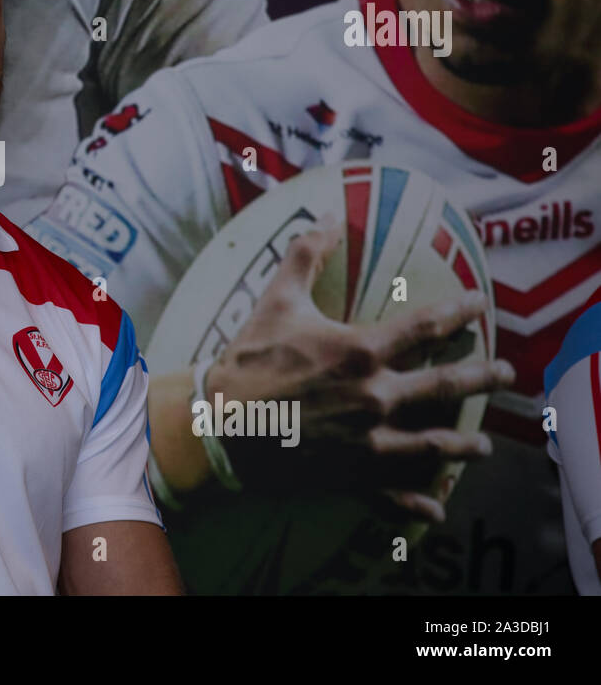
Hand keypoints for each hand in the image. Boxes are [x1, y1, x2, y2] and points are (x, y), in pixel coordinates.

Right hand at [203, 212, 514, 522]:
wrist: (217, 425)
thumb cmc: (247, 361)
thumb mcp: (276, 301)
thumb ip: (305, 255)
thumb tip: (326, 215)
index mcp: (360, 351)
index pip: (425, 326)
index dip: (458, 312)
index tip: (481, 304)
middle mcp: (374, 396)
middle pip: (444, 386)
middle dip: (480, 378)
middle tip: (505, 374)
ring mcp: (367, 440)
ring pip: (431, 444)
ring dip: (462, 445)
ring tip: (481, 446)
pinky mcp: (350, 473)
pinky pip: (391, 493)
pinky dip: (415, 502)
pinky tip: (436, 508)